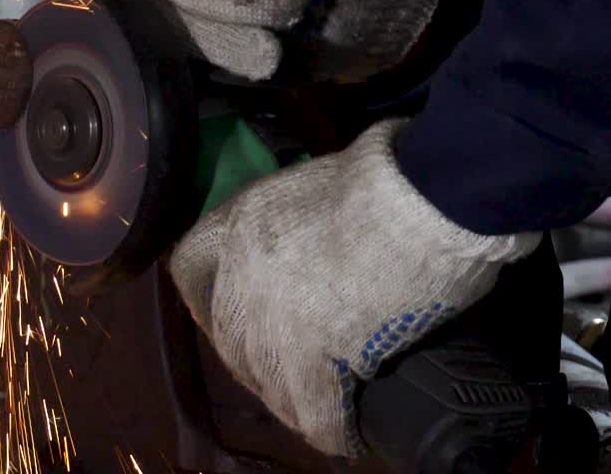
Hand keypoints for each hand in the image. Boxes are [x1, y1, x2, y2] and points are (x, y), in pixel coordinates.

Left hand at [168, 120, 541, 455]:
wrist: (420, 199)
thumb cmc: (384, 176)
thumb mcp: (313, 183)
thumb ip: (293, 215)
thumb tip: (311, 234)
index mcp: (237, 224)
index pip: (190, 268)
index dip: (207, 296)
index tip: (228, 311)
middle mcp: (242, 277)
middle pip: (228, 336)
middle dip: (253, 358)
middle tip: (284, 369)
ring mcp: (275, 321)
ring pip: (266, 380)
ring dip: (289, 398)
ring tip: (313, 408)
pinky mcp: (317, 357)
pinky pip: (314, 410)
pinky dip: (330, 427)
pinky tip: (344, 434)